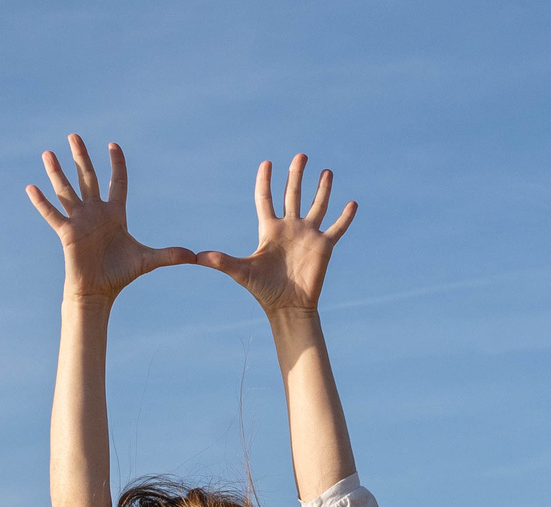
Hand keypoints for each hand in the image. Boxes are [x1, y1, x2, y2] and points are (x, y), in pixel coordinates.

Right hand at [27, 136, 193, 303]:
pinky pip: (52, 214)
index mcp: (114, 214)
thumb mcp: (148, 261)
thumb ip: (169, 255)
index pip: (116, 182)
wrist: (99, 292)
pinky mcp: (67, 233)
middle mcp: (95, 213)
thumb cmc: (120, 275)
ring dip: (57, 172)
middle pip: (87, 178)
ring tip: (47, 153)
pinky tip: (31, 187)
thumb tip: (193, 256)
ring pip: (66, 190)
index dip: (116, 164)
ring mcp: (79, 221)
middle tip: (74, 135)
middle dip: (81, 157)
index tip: (113, 145)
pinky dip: (41, 202)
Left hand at [197, 154, 356, 318]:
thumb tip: (198, 257)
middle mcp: (290, 228)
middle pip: (293, 195)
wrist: (288, 307)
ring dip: (322, 189)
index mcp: (270, 230)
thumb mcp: (241, 272)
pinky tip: (352, 204)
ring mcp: (308, 235)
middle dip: (296, 175)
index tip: (267, 163)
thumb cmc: (263, 290)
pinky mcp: (324, 246)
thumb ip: (222, 261)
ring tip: (326, 171)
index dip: (265, 181)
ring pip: (317, 205)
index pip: (266, 199)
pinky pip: (337, 228)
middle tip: (301, 156)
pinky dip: (345, 217)